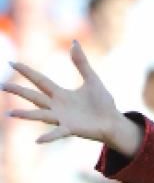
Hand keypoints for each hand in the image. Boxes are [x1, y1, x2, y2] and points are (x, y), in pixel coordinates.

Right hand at [4, 42, 120, 143]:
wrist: (113, 121)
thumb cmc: (102, 103)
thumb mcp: (92, 80)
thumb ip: (81, 63)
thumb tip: (74, 42)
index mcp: (60, 94)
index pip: (40, 80)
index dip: (27, 71)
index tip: (12, 62)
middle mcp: (57, 106)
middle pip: (34, 97)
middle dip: (18, 91)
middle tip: (2, 85)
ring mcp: (62, 119)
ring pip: (40, 115)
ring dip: (26, 115)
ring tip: (10, 114)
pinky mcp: (71, 129)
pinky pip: (58, 133)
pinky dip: (48, 136)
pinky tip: (38, 140)